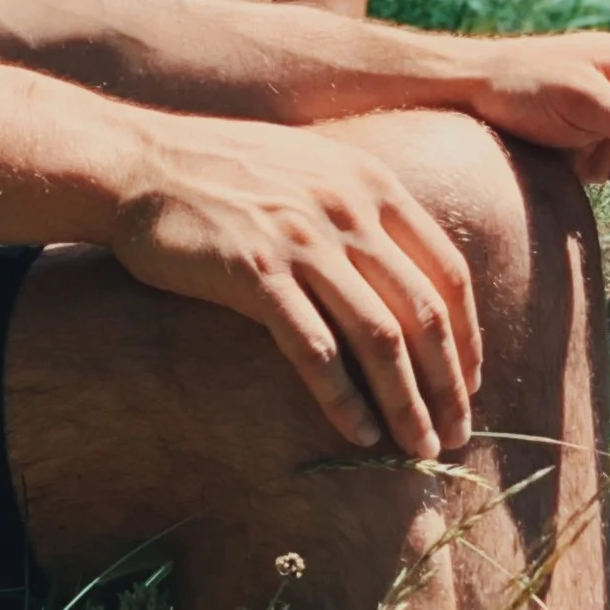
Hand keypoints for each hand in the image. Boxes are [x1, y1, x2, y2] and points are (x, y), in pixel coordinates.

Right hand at [111, 118, 480, 457]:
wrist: (139, 163)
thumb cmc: (223, 172)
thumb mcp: (310, 169)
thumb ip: (359, 210)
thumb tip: (406, 277)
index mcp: (368, 181)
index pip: (446, 270)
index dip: (467, 336)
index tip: (470, 383)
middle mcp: (344, 207)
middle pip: (423, 312)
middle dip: (448, 384)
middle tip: (455, 435)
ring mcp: (299, 238)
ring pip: (379, 337)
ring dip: (407, 402)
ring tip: (418, 447)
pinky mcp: (253, 270)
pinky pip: (314, 349)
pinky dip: (343, 399)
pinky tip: (356, 432)